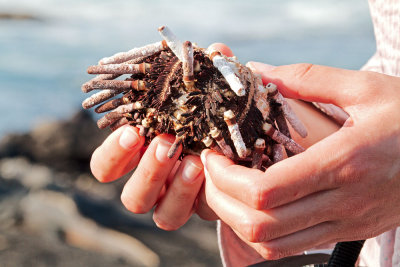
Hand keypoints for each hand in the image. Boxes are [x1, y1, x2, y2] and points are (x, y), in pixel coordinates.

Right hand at [89, 43, 233, 229]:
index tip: (132, 132)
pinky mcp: (207, 208)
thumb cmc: (217, 114)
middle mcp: (156, 182)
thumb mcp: (212, 92)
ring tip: (195, 163)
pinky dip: (205, 196)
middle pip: (132, 198)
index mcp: (141, 156)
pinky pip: (198, 215)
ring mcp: (181, 200)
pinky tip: (219, 172)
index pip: (106, 167)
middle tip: (165, 144)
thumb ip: (211, 73)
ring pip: (162, 217)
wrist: (250, 147)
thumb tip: (218, 49)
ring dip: (175, 190)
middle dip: (147, 172)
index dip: (112, 154)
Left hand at [201, 63, 399, 258]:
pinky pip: (292, 246)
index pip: (266, 191)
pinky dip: (262, 230)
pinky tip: (257, 204)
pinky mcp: (350, 231)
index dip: (226, 178)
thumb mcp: (366, 88)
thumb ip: (308, 78)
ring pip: (273, 244)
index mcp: (344, 163)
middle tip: (212, 170)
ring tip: (227, 187)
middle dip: (221, 199)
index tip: (214, 154)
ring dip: (237, 218)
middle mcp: (343, 202)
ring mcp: (347, 223)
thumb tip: (261, 72)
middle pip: (260, 224)